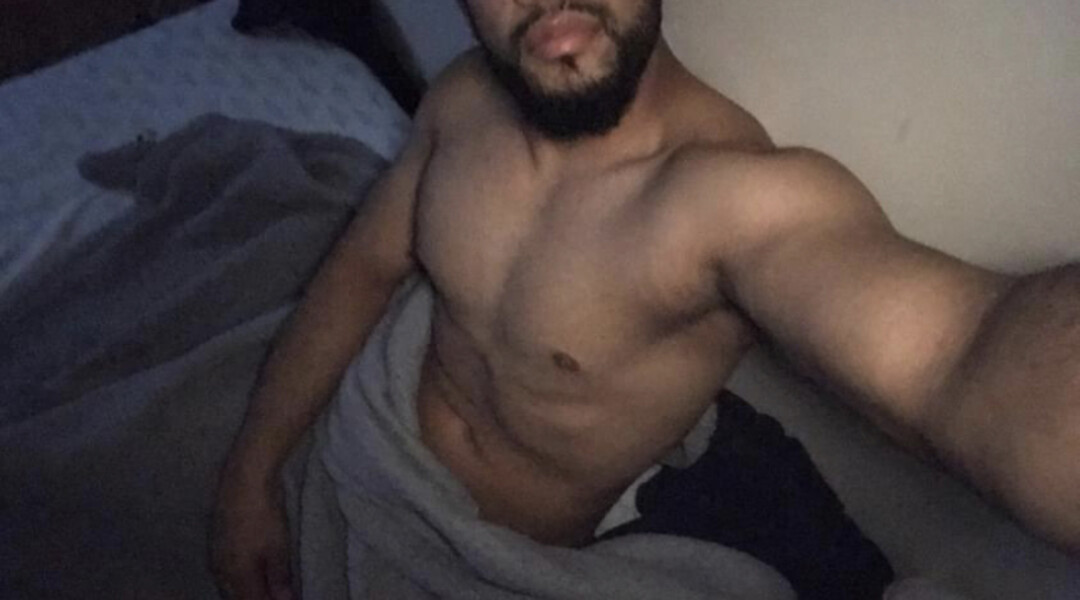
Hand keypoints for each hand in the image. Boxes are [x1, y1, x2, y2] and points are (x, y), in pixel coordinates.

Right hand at [210, 468, 293, 599]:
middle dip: (255, 597)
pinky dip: (237, 579)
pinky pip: (224, 572)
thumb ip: (279, 579)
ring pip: (228, 586)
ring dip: (244, 591)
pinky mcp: (215, 544)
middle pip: (237, 597)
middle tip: (276, 594)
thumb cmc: (264, 513)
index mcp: (238, 574)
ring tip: (264, 588)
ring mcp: (215, 556)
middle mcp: (221, 570)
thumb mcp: (279, 548)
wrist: (243, 480)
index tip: (283, 599)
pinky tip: (247, 574)